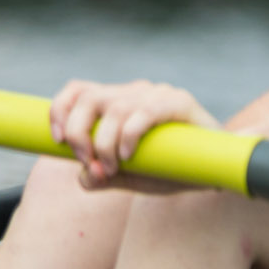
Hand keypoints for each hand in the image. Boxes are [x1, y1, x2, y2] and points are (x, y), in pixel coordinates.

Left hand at [48, 79, 218, 190]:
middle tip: (90, 163)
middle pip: (88, 98)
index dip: (59, 111)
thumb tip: (85, 175)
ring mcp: (158, 94)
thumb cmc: (168, 170)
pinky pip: (144, 112)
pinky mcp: (180, 102)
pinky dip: (129, 136)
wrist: (211, 174)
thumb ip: (100, 176)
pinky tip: (131, 156)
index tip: (56, 142)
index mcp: (118, 101)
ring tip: (115, 167)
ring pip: (114, 108)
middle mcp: (135, 91)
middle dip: (78, 134)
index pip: (77, 90)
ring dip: (104, 143)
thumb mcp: (127, 177)